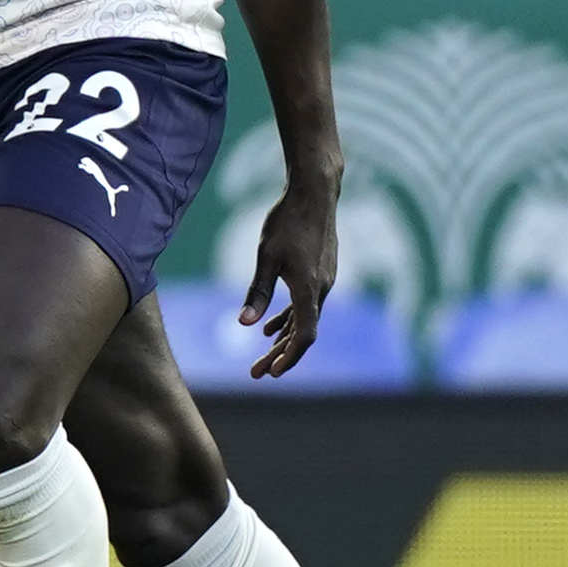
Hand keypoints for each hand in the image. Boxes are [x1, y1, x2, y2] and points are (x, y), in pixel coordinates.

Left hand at [238, 180, 339, 377]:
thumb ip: (257, 292)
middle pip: (303, 333)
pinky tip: (271, 327)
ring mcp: (324, 281)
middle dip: (280, 355)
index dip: (289, 357)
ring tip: (262, 356)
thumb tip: (243, 324)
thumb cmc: (287, 221)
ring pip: (304, 319)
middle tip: (257, 374)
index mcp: (310, 289)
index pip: (304, 336)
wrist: (315, 192)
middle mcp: (322, 289)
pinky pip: (305, 304)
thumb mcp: (266, 257)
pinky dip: (289, 318)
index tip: (273, 373)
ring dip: (284, 339)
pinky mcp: (321, 272)